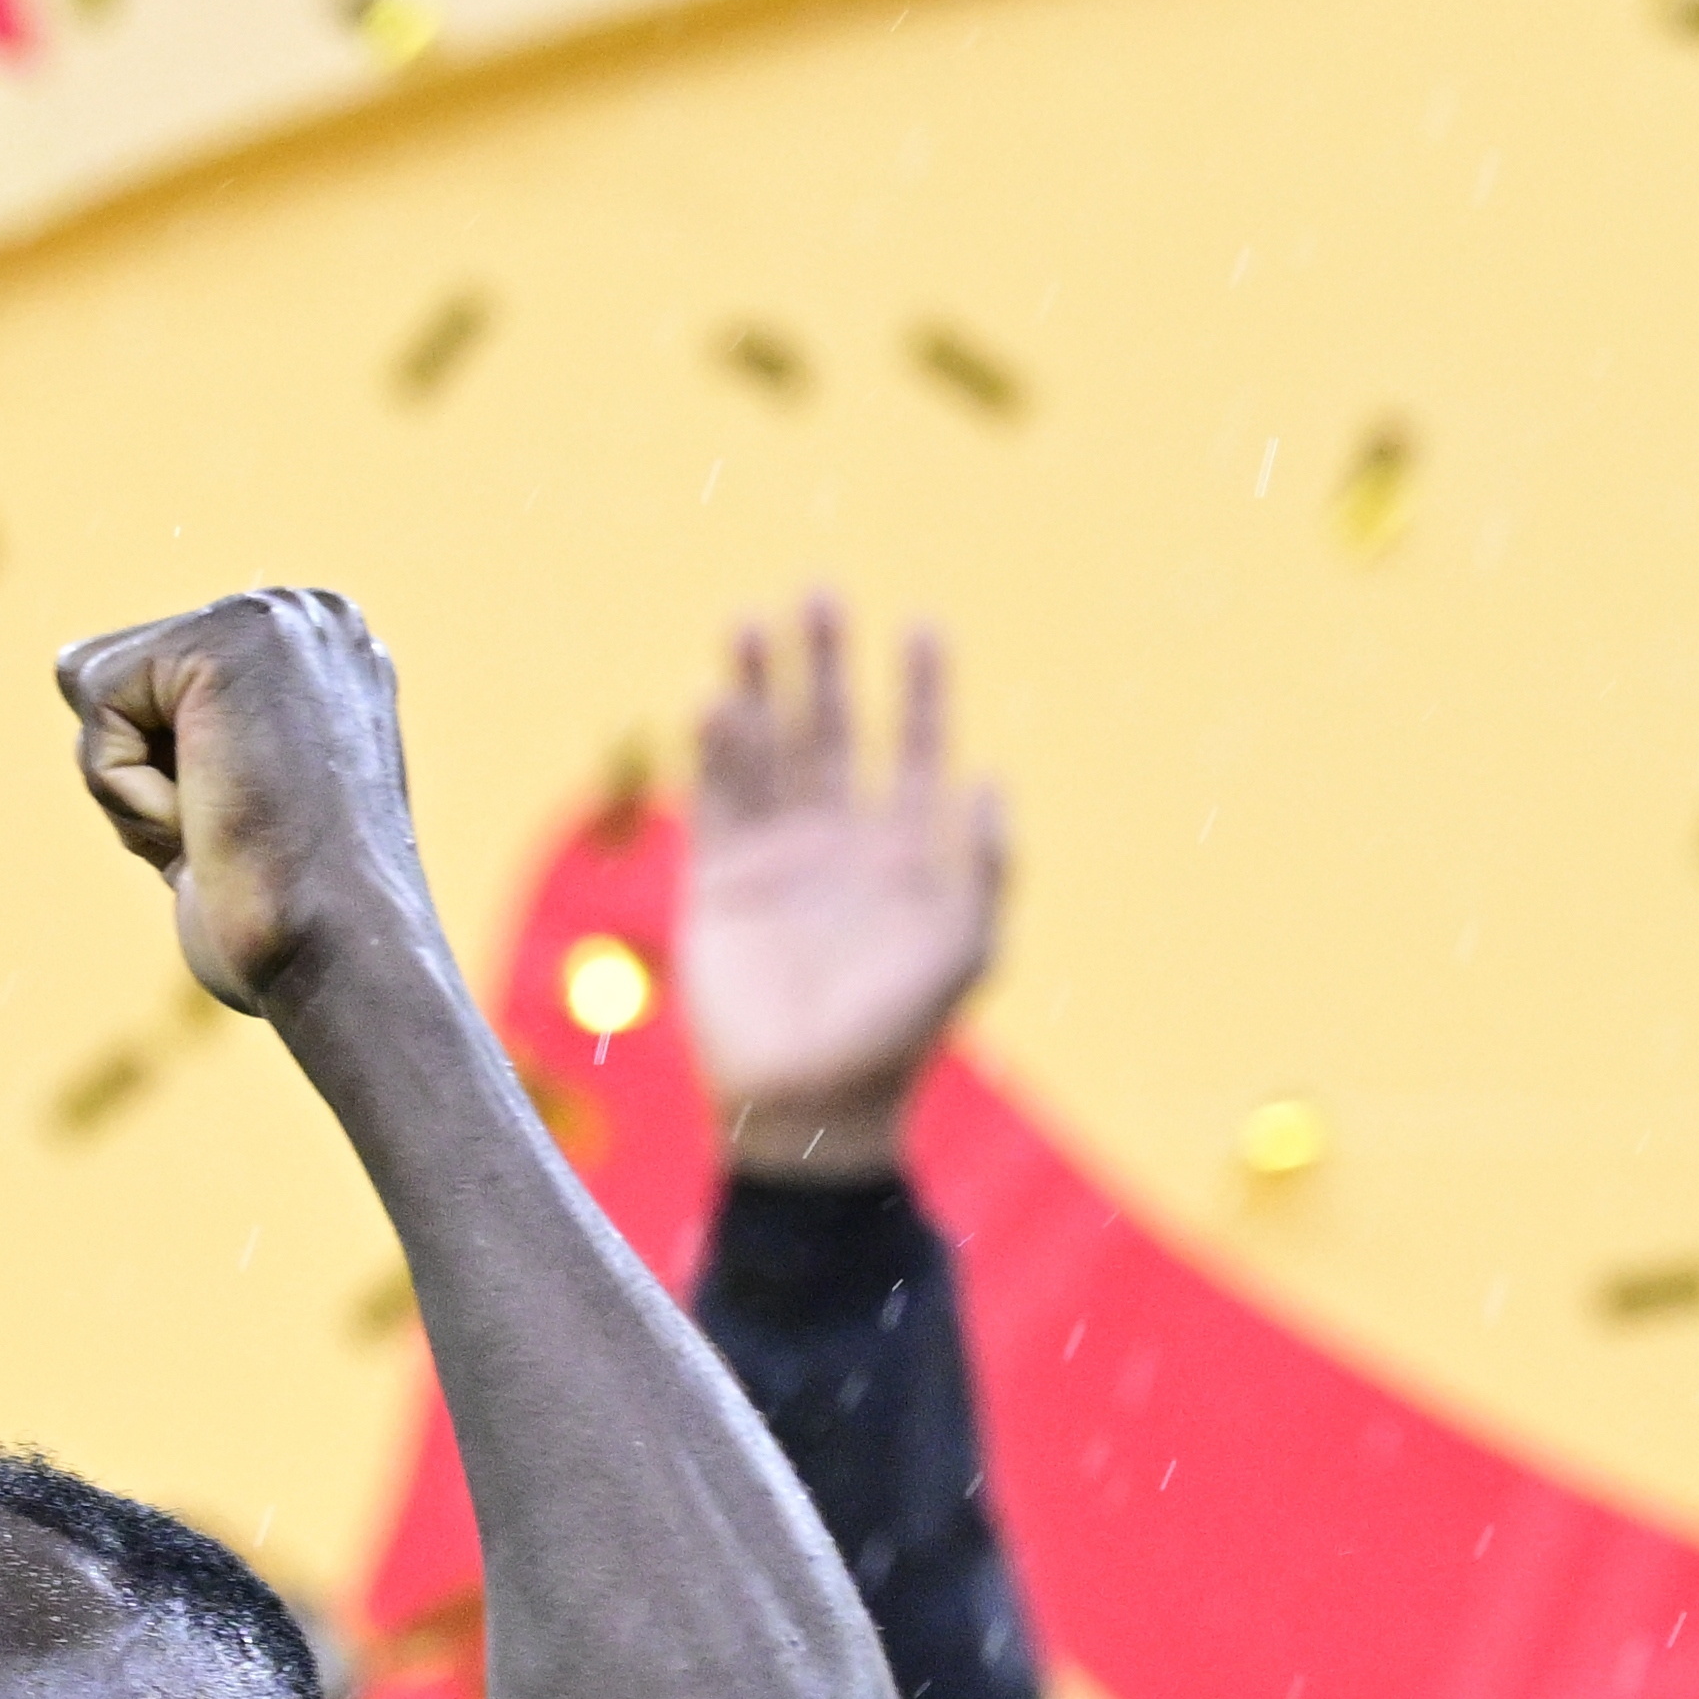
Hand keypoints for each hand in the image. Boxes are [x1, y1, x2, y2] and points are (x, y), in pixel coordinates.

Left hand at [59, 588, 446, 1023]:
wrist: (345, 964)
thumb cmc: (294, 926)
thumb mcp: (242, 805)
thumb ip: (189, 733)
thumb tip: (75, 668)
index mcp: (320, 654)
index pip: (153, 687)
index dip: (167, 782)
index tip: (247, 830)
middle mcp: (307, 616)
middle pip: (116, 680)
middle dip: (143, 779)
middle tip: (230, 838)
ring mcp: (276, 618)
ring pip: (97, 690)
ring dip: (133, 790)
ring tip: (224, 831)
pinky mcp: (227, 640)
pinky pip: (94, 700)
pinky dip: (126, 788)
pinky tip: (207, 821)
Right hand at [676, 595, 1004, 1172]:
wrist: (809, 1107)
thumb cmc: (899, 1035)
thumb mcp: (965, 951)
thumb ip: (981, 866)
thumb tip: (986, 775)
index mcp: (906, 850)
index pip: (914, 747)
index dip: (918, 688)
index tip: (920, 625)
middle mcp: (839, 840)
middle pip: (831, 729)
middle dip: (824, 663)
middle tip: (816, 591)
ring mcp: (776, 857)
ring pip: (766, 749)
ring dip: (758, 686)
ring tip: (748, 621)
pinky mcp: (718, 883)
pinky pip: (715, 800)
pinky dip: (713, 749)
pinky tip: (712, 698)